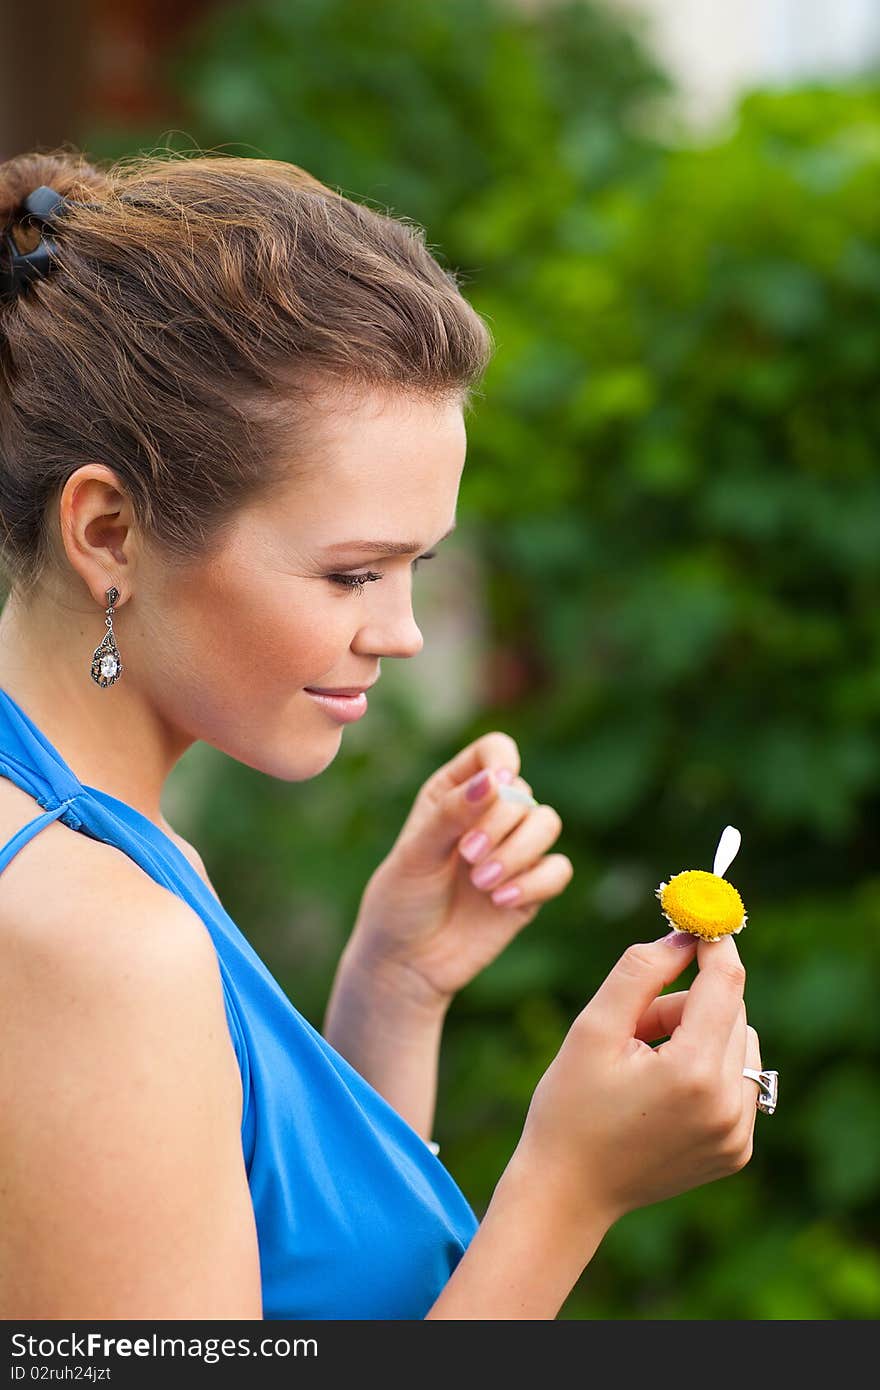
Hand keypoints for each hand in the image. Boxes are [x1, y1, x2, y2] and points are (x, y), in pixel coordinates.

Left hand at [346, 732, 573, 1007]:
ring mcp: (513, 850)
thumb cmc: (400, 900)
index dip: (502, 762)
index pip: (495, 751)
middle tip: (467, 857)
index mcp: (454, 791)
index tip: (493, 788)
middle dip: (501, 823)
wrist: (407, 962)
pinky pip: (558, 869)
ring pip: (548, 823)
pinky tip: (501, 901)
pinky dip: (536, 882)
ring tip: (482, 884)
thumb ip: (452, 814)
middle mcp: (488, 814)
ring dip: (519, 851)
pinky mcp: (531, 887)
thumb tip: (494, 780)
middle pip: (524, 791)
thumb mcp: (415, 854)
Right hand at [512, 932, 761, 1230]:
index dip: (715, 946)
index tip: (702, 920)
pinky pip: (738, 1081)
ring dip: (700, 1034)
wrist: (567, 1193)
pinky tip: (662, 1091)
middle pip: (731, 1011)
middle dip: (689, 1000)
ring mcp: (736, 1135)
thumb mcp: (592, 1028)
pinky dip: (708, 1069)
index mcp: (691, 1073)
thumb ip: (640, 972)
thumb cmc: (569, 1106)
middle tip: (639, 1019)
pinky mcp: (736, 1151)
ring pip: (738, 1043)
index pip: (725, 985)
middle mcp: (726, 1106)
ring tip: (645, 1060)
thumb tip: (684, 937)